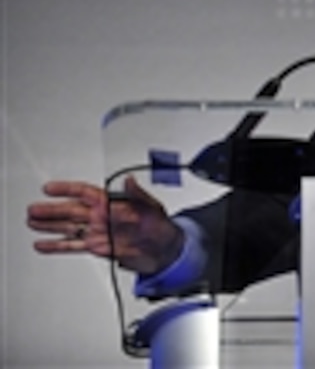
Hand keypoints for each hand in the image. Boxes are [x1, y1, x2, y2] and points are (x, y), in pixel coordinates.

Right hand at [26, 177, 184, 275]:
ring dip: (50, 226)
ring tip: (32, 222)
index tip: (50, 188)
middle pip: (71, 211)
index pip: (85, 192)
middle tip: (33, 209)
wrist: (166, 251)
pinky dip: (58, 246)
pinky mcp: (99, 247)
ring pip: (69, 227)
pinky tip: (43, 244)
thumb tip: (129, 180)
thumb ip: (138, 194)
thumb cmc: (162, 225)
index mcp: (113, 203)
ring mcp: (99, 232)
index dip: (67, 189)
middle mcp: (103, 216)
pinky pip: (74, 245)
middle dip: (51, 210)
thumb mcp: (152, 206)